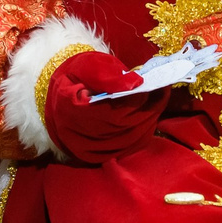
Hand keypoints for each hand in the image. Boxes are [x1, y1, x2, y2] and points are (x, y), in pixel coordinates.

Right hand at [42, 51, 161, 162]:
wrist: (60, 98)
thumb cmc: (76, 77)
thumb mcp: (86, 66)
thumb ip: (107, 73)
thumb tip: (136, 82)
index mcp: (71, 111)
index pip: (112, 109)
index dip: (135, 98)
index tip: (152, 83)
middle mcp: (78, 136)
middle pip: (124, 125)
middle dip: (147, 107)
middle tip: (162, 88)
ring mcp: (90, 150)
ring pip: (130, 138)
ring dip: (149, 118)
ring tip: (158, 98)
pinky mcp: (100, 157)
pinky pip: (129, 146)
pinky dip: (143, 130)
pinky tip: (149, 114)